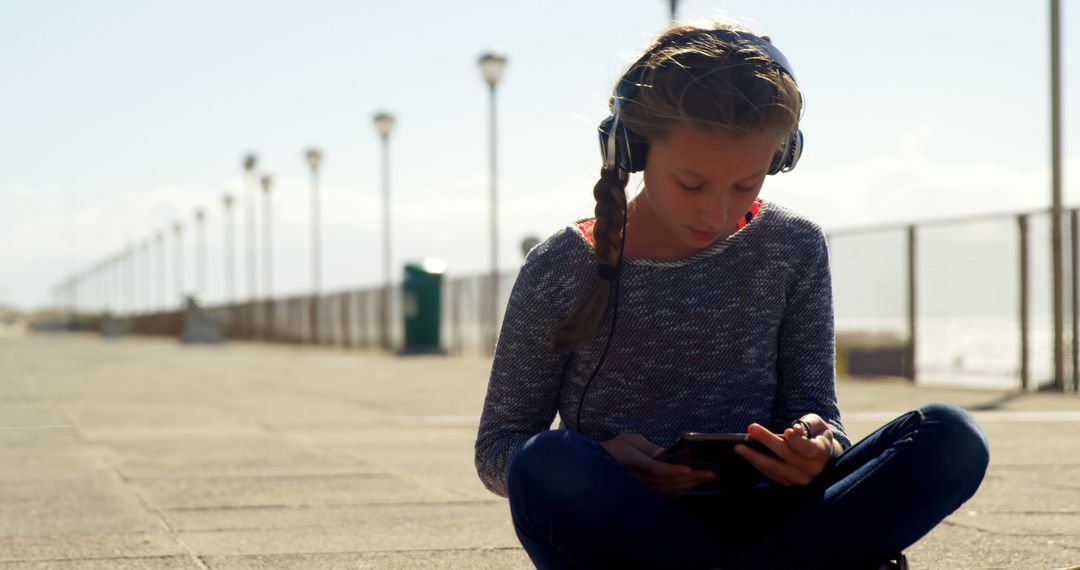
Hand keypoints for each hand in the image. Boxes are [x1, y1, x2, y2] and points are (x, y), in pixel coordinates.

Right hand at [600, 433, 716, 496]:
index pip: (654, 469)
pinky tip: (695, 483)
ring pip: (669, 490)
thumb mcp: (631, 440)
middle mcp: (636, 478)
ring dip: (690, 485)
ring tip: (708, 476)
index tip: (689, 469)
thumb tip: (665, 454)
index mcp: (631, 461)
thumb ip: (648, 447)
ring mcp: (641, 489)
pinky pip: (667, 494)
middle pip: (666, 482)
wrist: (606, 464)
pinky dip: (683, 489)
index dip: (672, 471)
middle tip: (710, 472)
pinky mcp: (647, 494)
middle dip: (690, 478)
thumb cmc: (620, 448)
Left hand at [734, 414, 838, 486]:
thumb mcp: (816, 423)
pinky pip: (771, 475)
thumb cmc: (815, 434)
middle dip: (768, 442)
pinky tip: (745, 455)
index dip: (798, 441)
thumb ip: (808, 424)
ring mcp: (800, 479)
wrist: (820, 456)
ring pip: (776, 468)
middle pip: (787, 456)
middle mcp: (812, 468)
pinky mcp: (789, 484)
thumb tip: (795, 429)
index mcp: (821, 452)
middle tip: (750, 430)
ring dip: (756, 457)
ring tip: (739, 447)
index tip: (787, 431)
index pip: (808, 448)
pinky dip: (757, 465)